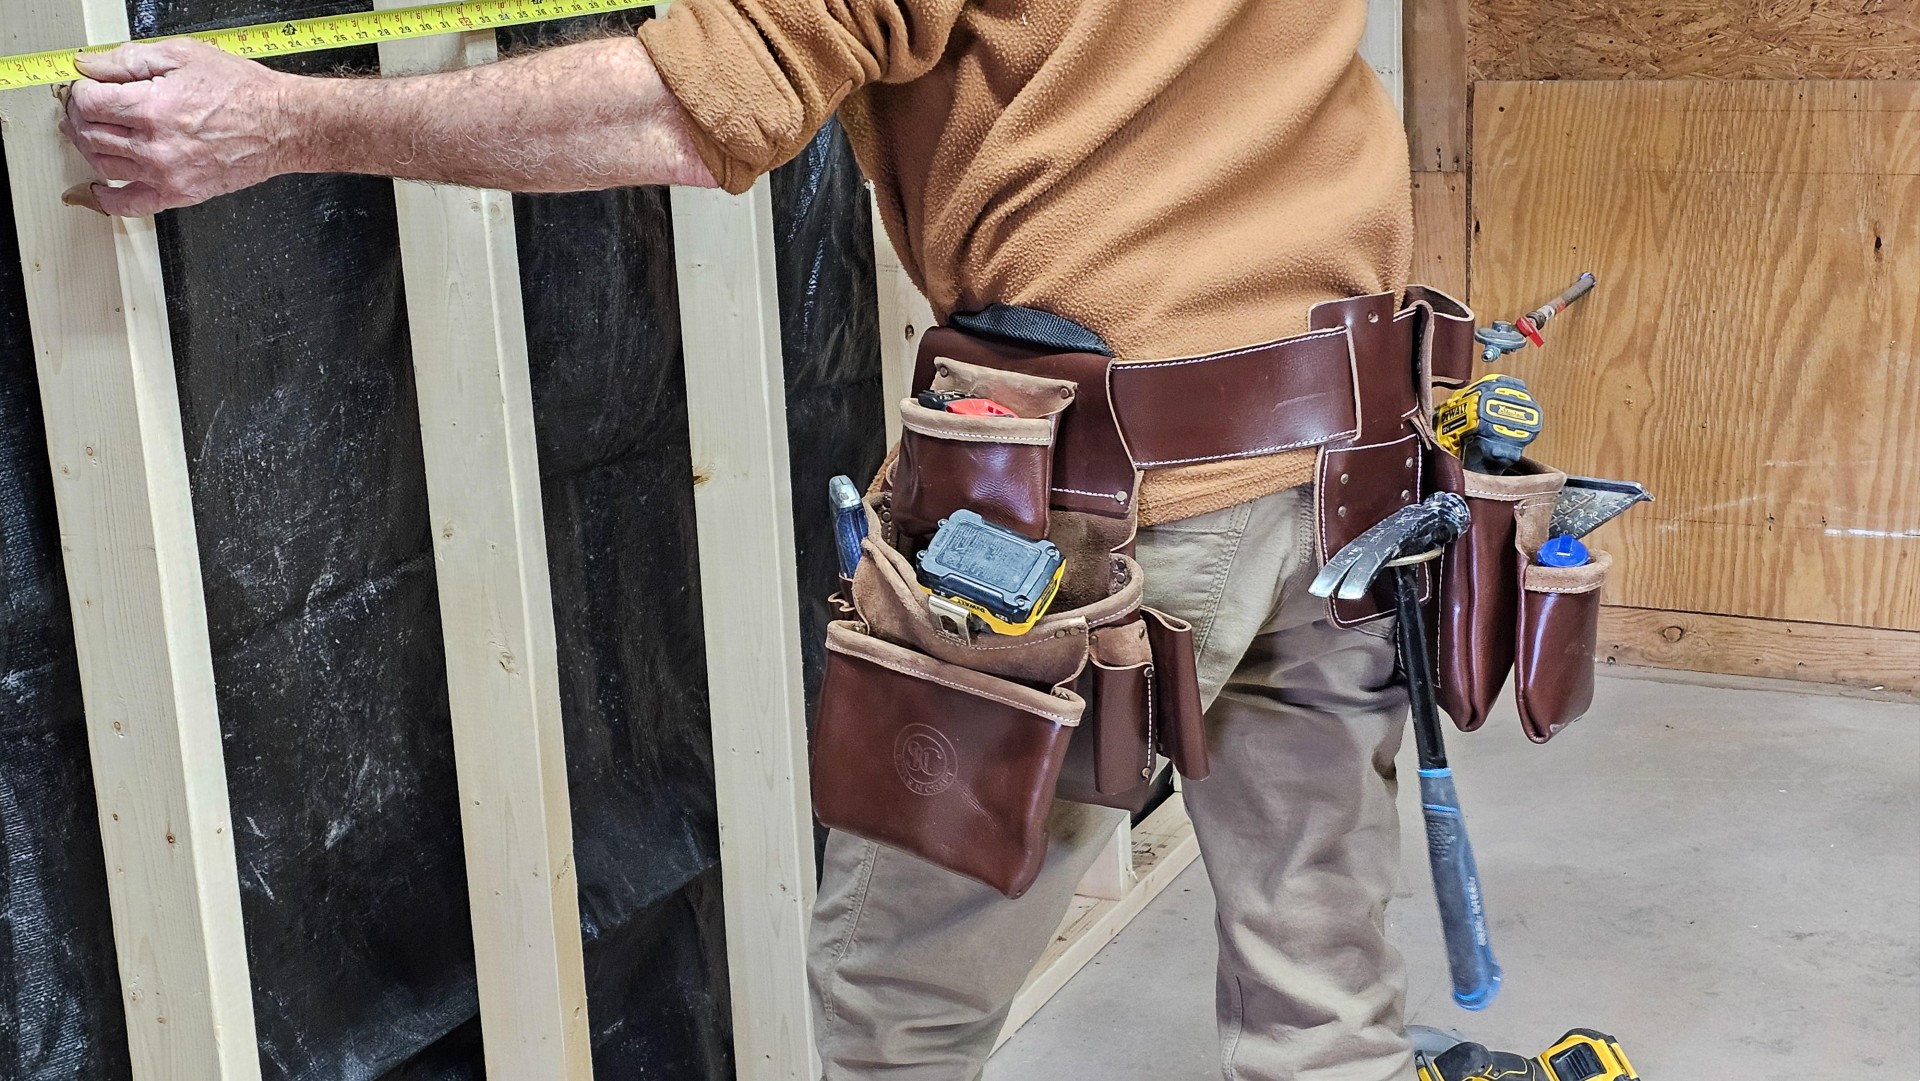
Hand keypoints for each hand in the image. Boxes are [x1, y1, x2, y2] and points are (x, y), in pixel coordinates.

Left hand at [59, 39, 299, 215]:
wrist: (281, 126)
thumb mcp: (183, 55)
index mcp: (153, 108)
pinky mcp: (179, 193)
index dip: (80, 89)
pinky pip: (130, 204)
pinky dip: (106, 198)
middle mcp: (155, 145)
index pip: (88, 101)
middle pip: (88, 132)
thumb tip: (90, 66)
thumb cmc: (243, 91)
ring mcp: (165, 174)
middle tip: (86, 104)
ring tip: (93, 131)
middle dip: (79, 114)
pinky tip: (97, 188)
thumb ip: (129, 59)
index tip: (87, 85)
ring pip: (101, 162)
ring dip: (87, 145)